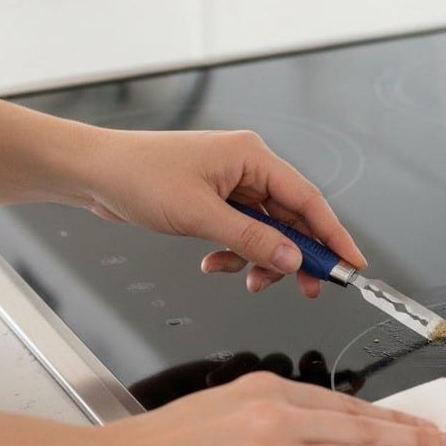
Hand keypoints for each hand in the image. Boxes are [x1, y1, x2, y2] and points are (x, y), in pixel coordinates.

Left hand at [83, 127, 364, 296]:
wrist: (93, 173)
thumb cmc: (138, 176)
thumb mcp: (200, 215)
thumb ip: (252, 239)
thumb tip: (293, 259)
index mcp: (252, 157)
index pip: (308, 199)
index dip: (334, 234)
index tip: (351, 263)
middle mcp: (248, 168)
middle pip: (292, 218)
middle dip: (296, 255)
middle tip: (306, 288)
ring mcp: (232, 185)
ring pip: (268, 231)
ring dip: (260, 258)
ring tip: (244, 278)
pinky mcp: (216, 200)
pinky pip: (243, 232)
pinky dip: (237, 252)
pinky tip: (215, 263)